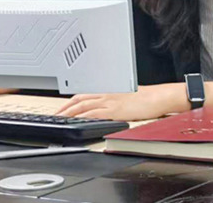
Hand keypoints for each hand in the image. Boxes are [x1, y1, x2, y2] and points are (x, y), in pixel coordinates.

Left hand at [55, 83, 188, 120]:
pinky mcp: (114, 110)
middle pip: (79, 99)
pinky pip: (95, 112)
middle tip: (55, 115)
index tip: (61, 109)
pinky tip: (77, 120)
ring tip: (60, 119)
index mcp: (108, 92)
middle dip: (65, 107)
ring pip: (83, 105)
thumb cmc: (146, 98)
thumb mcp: (126, 98)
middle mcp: (106, 95)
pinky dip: (83, 116)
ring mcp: (109, 102)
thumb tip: (108, 109)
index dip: (70, 102)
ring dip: (69, 112)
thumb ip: (114, 101)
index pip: (84, 95)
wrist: (157, 97)